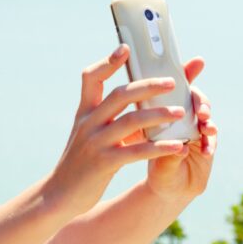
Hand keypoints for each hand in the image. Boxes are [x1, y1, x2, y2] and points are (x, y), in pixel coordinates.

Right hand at [45, 45, 189, 216]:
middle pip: (119, 94)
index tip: (125, 49)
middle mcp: (88, 122)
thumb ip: (104, 116)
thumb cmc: (82, 162)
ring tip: (181, 113)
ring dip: (159, 115)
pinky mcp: (104, 163)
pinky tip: (178, 147)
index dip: (107, 62)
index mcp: (84, 112)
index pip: (91, 78)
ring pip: (131, 121)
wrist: (61, 195)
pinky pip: (136, 151)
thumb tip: (130, 98)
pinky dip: (159, 148)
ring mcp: (95, 142)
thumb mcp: (87, 133)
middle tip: (172, 82)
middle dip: (148, 85)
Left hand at [134, 57, 217, 202]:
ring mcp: (196, 128)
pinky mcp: (207, 144)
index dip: (188, 72)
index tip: (198, 62)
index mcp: (164, 107)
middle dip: (201, 100)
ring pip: (206, 116)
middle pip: (196, 98)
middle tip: (200, 110)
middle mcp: (183, 114)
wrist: (165, 187)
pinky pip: (212, 139)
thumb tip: (159, 126)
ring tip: (206, 127)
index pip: (177, 85)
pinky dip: (210, 143)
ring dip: (208, 120)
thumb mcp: (143, 147)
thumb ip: (151, 136)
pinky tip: (207, 150)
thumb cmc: (152, 162)